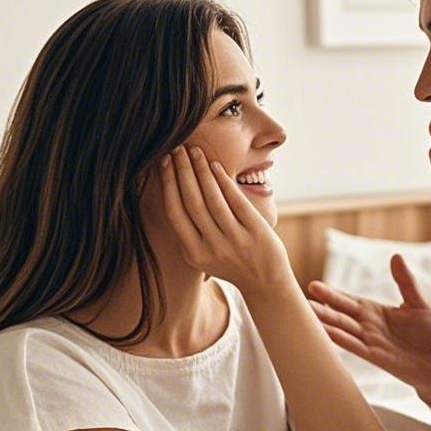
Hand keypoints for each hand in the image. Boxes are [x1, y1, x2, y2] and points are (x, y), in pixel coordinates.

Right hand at [161, 145, 293, 293]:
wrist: (266, 283)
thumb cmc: (232, 263)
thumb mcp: (204, 256)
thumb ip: (189, 233)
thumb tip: (173, 191)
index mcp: (194, 253)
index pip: (175, 212)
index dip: (168, 184)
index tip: (164, 162)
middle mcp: (212, 247)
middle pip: (191, 202)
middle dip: (182, 171)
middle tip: (176, 148)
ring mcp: (235, 240)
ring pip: (212, 199)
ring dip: (201, 171)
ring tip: (195, 151)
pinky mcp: (255, 232)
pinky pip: (236, 202)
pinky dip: (224, 181)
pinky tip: (215, 165)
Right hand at [308, 254, 430, 394]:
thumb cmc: (430, 334)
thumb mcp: (418, 303)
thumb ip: (405, 282)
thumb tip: (395, 256)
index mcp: (375, 312)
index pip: (349, 301)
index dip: (332, 294)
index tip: (313, 286)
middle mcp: (368, 326)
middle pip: (341, 313)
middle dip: (323, 305)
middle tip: (301, 296)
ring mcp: (370, 341)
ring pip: (343, 329)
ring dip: (326, 322)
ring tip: (306, 313)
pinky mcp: (376, 356)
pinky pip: (355, 346)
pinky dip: (341, 339)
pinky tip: (326, 332)